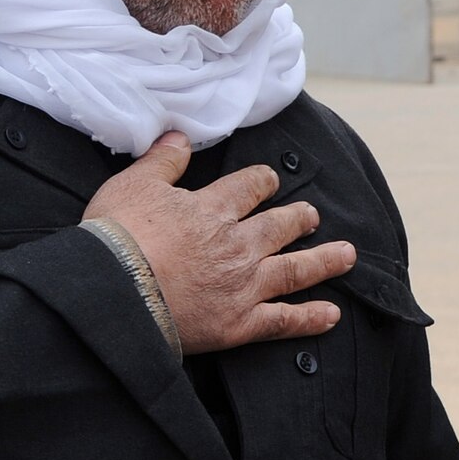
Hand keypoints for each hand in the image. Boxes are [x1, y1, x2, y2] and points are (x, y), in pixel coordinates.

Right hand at [83, 131, 353, 353]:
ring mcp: (244, 284)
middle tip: (312, 216)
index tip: (271, 181)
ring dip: (325, 261)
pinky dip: (310, 318)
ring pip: (296, 269)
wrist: (112, 292)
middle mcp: (239, 244)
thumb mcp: (133, 185)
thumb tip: (179, 136)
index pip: (250, 187)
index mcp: (214, 209)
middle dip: (300, 219)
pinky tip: (331, 316)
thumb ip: (162, 161)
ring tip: (346, 255)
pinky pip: (284, 320)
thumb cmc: (116, 237)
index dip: (263, 182)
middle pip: (281, 226)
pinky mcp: (240, 323)